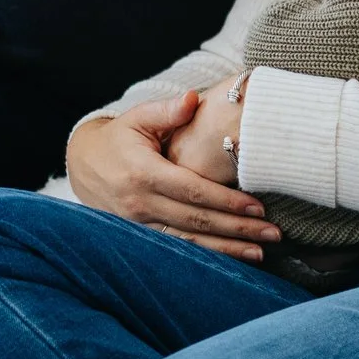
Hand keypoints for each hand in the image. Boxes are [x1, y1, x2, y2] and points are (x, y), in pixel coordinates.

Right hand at [65, 94, 281, 262]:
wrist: (84, 167)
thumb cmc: (119, 138)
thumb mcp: (138, 119)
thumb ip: (167, 111)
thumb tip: (193, 99)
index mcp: (143, 173)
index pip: (192, 191)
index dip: (226, 201)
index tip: (258, 207)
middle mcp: (141, 204)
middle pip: (197, 221)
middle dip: (237, 229)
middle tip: (273, 233)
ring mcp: (139, 225)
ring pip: (189, 242)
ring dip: (227, 249)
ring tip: (260, 253)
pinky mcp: (141, 237)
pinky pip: (178, 250)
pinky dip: (206, 256)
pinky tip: (232, 259)